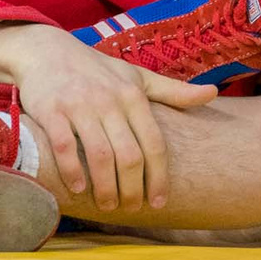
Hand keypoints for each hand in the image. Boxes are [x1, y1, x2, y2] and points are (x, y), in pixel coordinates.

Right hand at [0, 24, 216, 211]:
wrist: (47, 51)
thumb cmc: (98, 70)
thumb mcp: (137, 77)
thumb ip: (173, 91)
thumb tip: (213, 94)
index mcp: (134, 96)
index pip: (154, 143)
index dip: (159, 176)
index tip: (159, 202)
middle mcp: (110, 101)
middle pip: (130, 155)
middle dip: (133, 188)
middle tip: (133, 208)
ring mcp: (80, 105)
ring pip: (100, 155)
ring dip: (105, 187)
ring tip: (108, 206)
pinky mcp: (51, 110)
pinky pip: (64, 146)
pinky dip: (72, 171)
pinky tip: (78, 189)